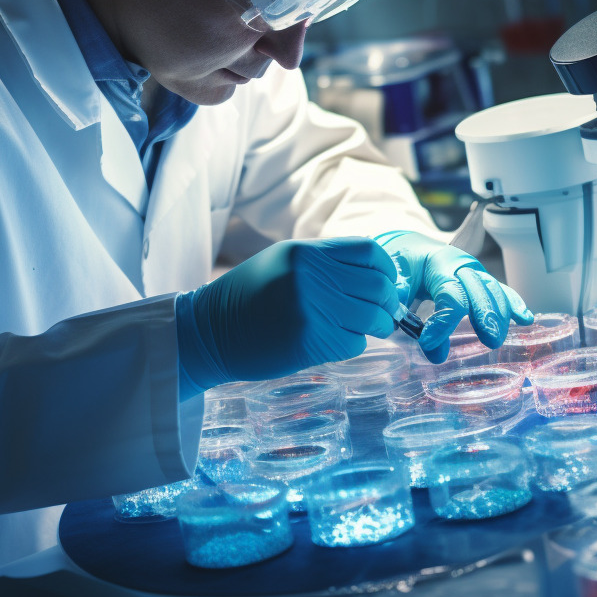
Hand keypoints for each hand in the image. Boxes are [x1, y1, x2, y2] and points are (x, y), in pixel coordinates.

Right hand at [189, 238, 397, 381]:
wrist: (208, 332)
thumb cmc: (247, 298)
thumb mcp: (283, 263)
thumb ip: (325, 263)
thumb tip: (376, 276)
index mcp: (305, 252)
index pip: (369, 251)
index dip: (386, 269)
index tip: (387, 283)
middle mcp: (310, 276)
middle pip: (378, 286)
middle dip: (388, 302)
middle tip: (382, 313)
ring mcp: (311, 309)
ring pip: (372, 317)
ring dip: (377, 326)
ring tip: (366, 329)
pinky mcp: (310, 341)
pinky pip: (354, 343)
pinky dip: (353, 344)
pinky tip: (335, 342)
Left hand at [374, 230, 533, 363]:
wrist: (411, 247)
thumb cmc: (403, 265)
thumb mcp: (394, 278)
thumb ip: (401, 301)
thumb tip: (412, 331)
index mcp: (439, 263)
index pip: (449, 294)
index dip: (442, 321)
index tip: (428, 344)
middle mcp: (463, 265)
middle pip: (480, 290)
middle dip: (486, 315)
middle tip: (489, 341)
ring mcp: (476, 272)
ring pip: (494, 290)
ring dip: (500, 315)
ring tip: (497, 339)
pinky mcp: (482, 281)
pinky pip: (502, 291)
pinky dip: (514, 304)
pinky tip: (526, 319)